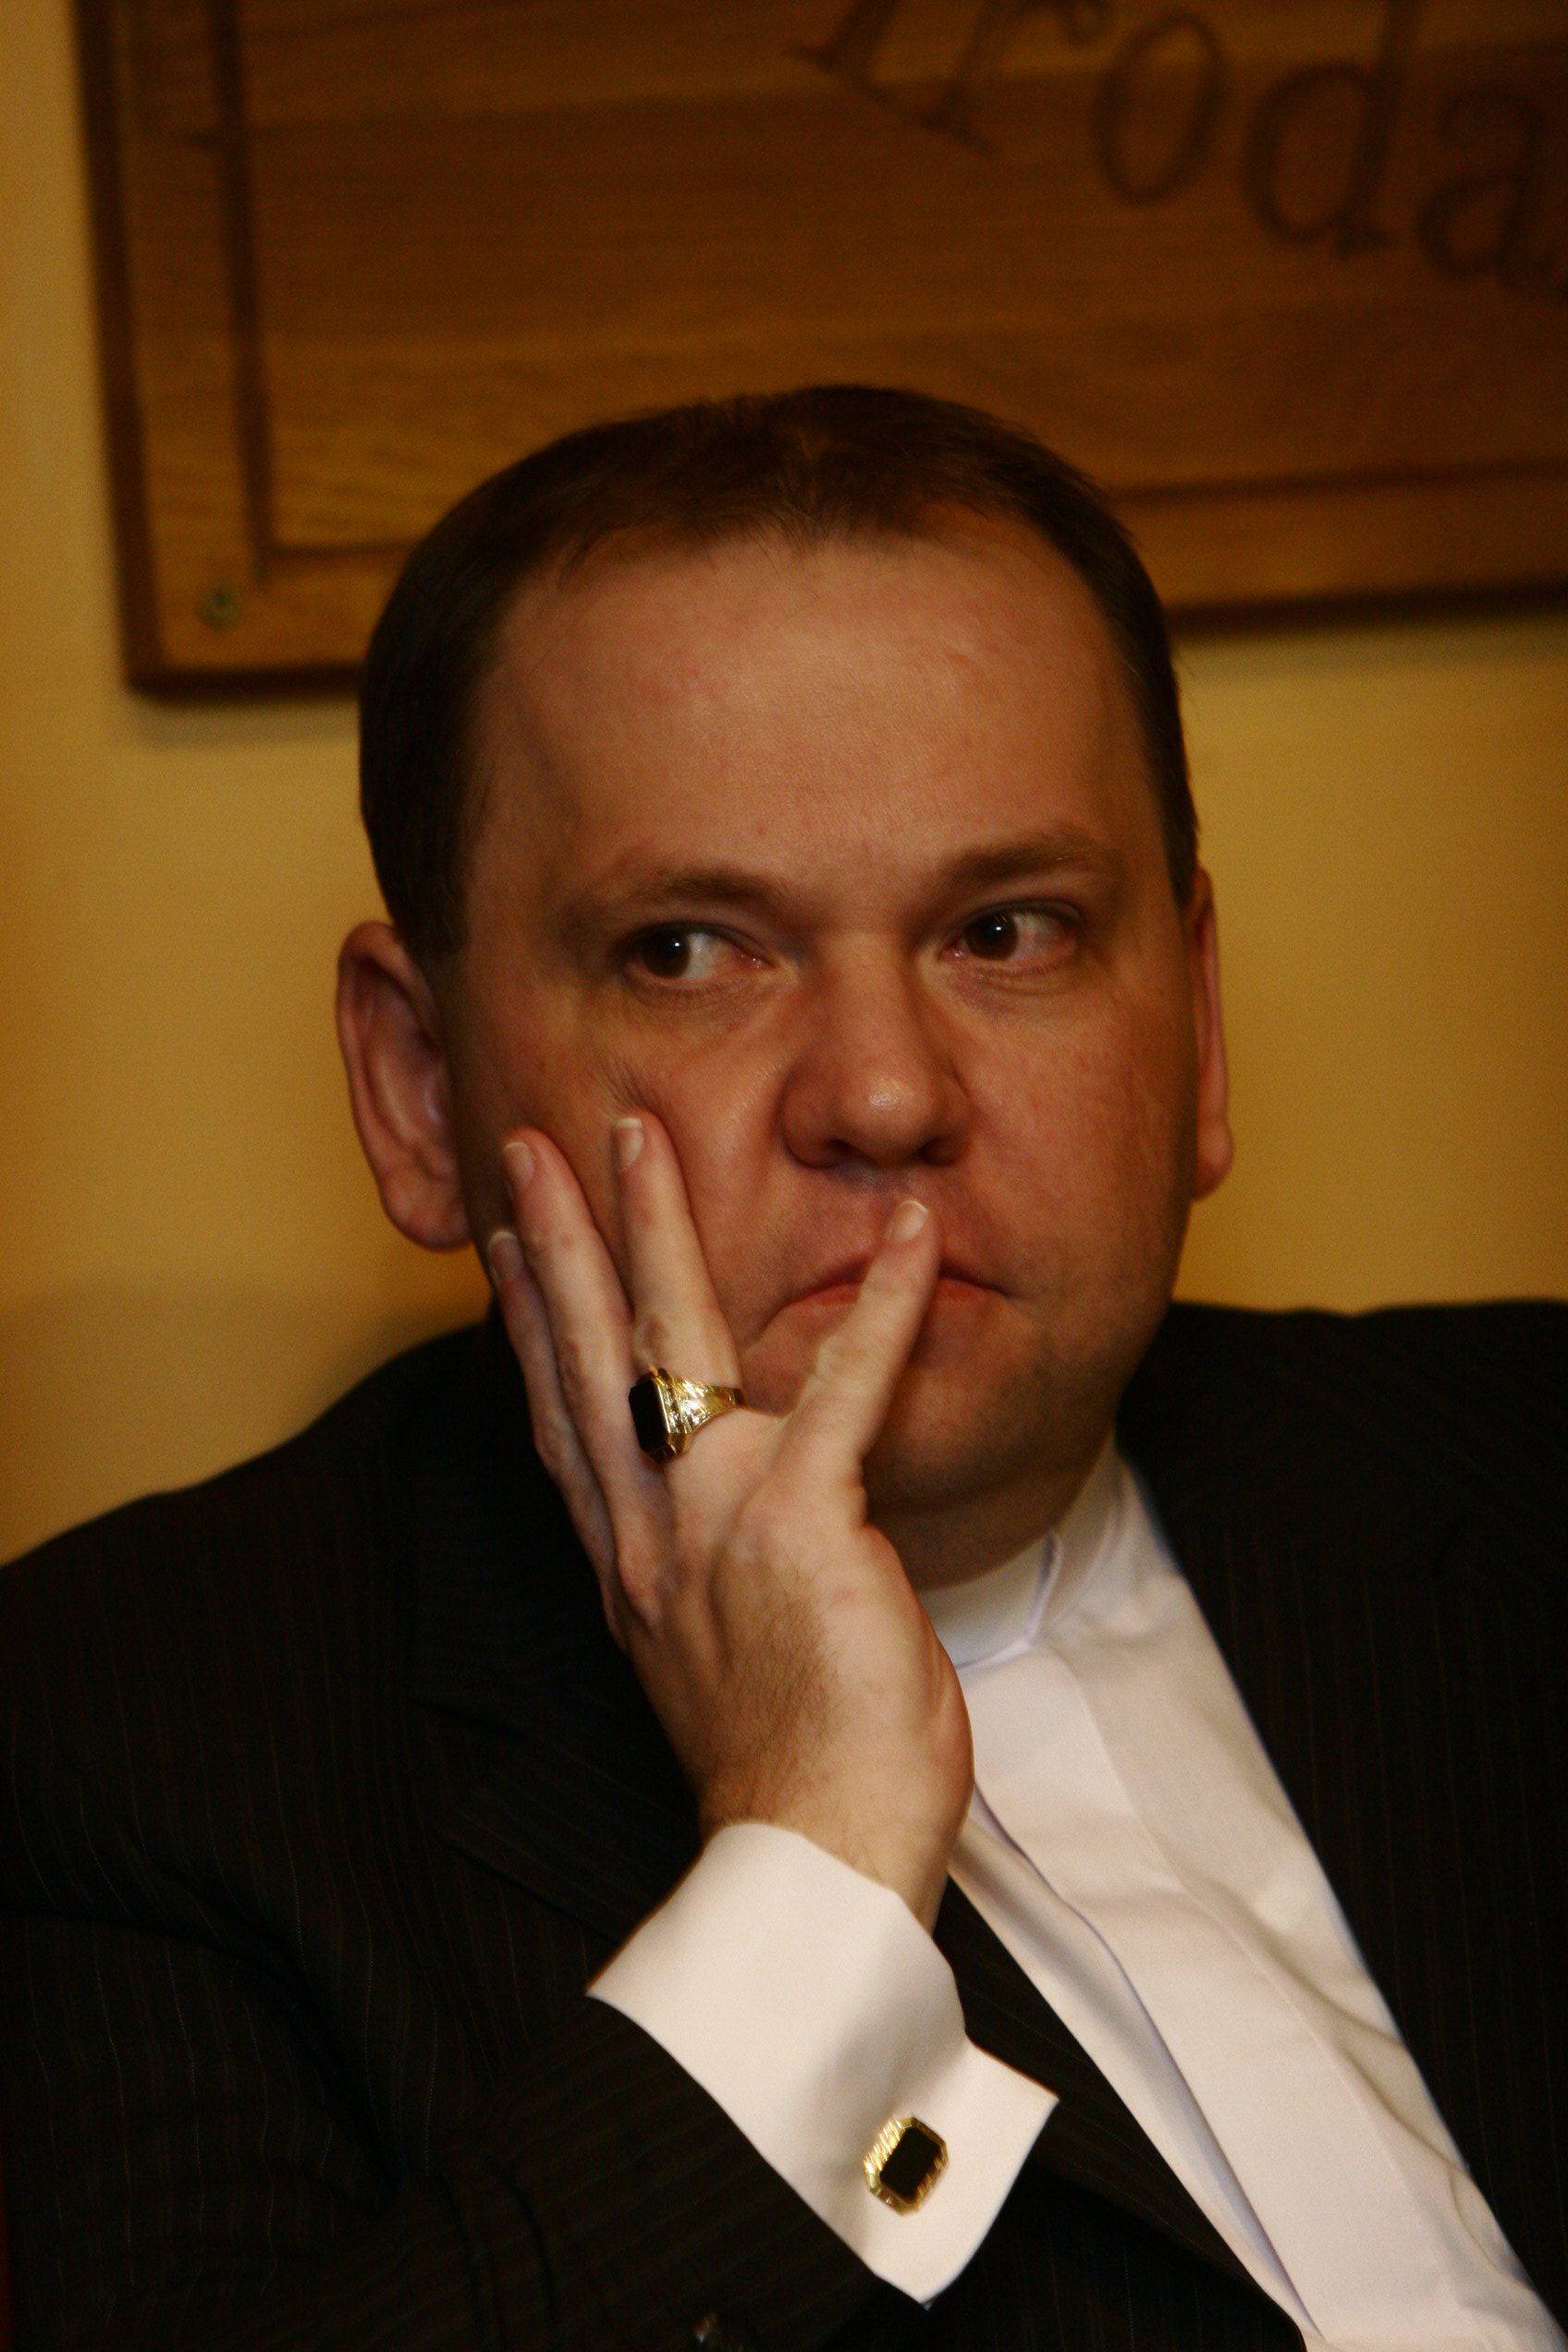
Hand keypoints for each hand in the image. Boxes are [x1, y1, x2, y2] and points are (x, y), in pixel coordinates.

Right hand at [486, 1114, 972, 1930]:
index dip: (531, 1327)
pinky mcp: (802, 1520)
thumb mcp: (716, 1668)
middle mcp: (650, 1532)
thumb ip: (707, 1586)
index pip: (563, 1423)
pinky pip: (845, 1385)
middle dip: (557, 1241)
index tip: (508, 1254)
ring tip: (641, 1138)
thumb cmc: (790, 1773)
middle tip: (530, 1151)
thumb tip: (728, 1548)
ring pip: (670, 1341)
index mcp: (631, 1568)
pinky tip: (912, 1231)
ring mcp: (715, 1518)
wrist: (814, 1855)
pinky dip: (887, 1301)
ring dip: (656, 1226)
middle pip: (585, 1358)